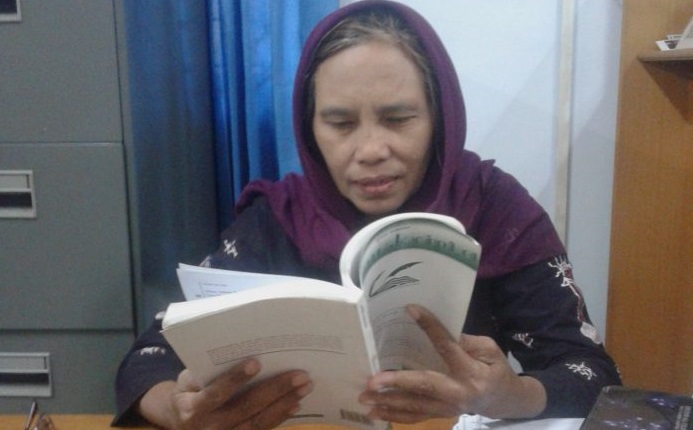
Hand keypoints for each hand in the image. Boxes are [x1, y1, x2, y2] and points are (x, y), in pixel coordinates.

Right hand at [138, 358, 313, 429]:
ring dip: (284, 403)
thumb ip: (209, 369)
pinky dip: (280, 416)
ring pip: (258, 422)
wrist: (181, 422)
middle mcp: (209, 428)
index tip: (256, 362)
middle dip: (275, 390)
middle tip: (299, 374)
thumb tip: (241, 347)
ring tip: (305, 386)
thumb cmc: (189, 391)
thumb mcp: (189, 379)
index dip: (235, 379)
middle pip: (245, 408)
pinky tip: (296, 403)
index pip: (216, 394)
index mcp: (193, 409)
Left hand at [358, 304, 545, 422]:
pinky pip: (414, 418)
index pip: (447, 347)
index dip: (430, 327)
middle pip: (424, 386)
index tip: (411, 310)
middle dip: (397, 383)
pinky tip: (374, 413)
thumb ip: (464, 341)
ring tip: (364, 398)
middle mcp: (458, 393)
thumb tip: (434, 330)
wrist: (504, 400)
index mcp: (471, 371)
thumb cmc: (495, 369)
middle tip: (373, 380)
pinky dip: (393, 416)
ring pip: (414, 407)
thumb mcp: (488, 349)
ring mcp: (447, 409)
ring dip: (387, 403)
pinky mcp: (439, 415)